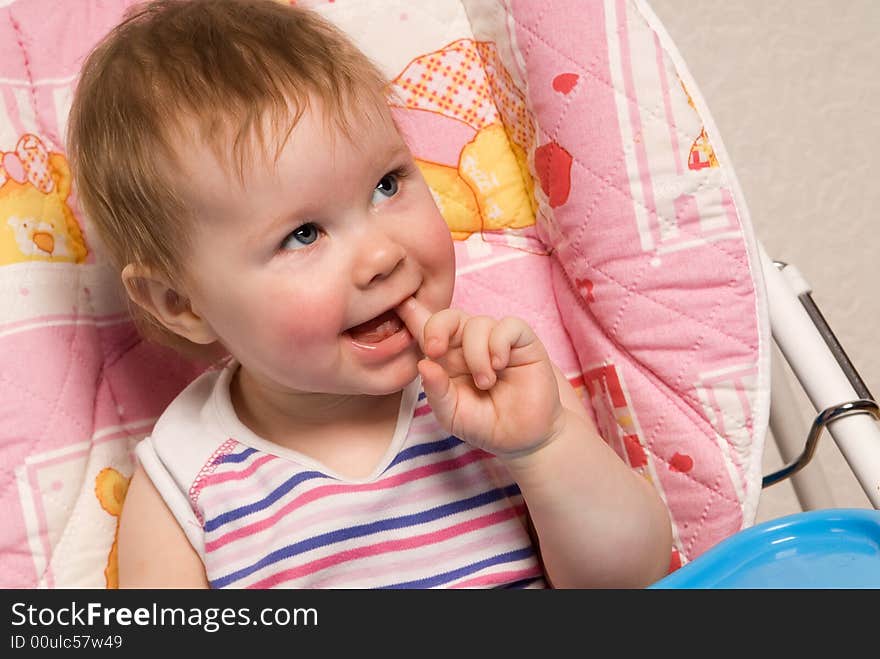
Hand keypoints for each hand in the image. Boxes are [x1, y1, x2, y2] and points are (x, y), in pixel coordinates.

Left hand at [395, 297, 564, 458]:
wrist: (525, 438)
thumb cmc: (486, 425)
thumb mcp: (452, 415)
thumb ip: (436, 392)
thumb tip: (424, 364)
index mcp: (446, 359)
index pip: (426, 330)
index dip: (412, 314)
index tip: (400, 305)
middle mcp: (468, 345)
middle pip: (448, 317)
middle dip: (437, 328)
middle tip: (436, 351)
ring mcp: (495, 341)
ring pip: (477, 323)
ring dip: (476, 354)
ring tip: (485, 382)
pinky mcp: (522, 342)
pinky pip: (508, 325)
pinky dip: (499, 343)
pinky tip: (498, 365)